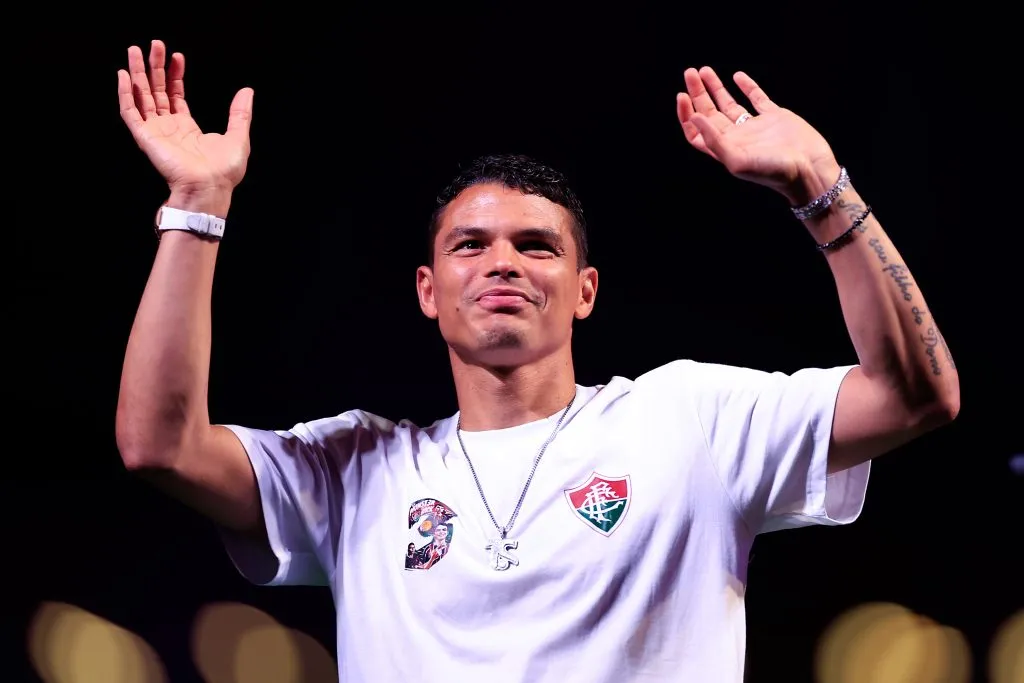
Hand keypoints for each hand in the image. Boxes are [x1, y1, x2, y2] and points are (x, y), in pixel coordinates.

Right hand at [118, 40, 253, 212]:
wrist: (209, 187)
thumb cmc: (224, 171)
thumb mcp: (238, 137)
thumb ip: (240, 114)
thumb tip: (247, 91)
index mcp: (187, 128)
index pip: (175, 96)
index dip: (175, 75)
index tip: (177, 57)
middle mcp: (168, 128)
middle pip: (157, 91)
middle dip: (154, 67)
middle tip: (154, 44)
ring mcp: (155, 132)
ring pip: (141, 96)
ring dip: (137, 73)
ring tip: (135, 49)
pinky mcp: (145, 137)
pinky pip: (130, 112)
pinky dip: (125, 93)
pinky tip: (123, 74)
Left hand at [676, 67, 839, 204]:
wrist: (809, 170)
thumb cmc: (774, 172)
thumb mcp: (738, 160)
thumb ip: (714, 141)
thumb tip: (694, 118)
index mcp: (725, 149)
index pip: (697, 132)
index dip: (686, 114)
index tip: (682, 95)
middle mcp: (737, 138)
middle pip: (709, 113)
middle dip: (698, 93)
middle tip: (690, 72)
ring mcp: (756, 127)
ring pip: (729, 104)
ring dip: (716, 88)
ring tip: (703, 70)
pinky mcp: (775, 117)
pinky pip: (757, 98)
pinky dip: (747, 86)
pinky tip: (737, 76)